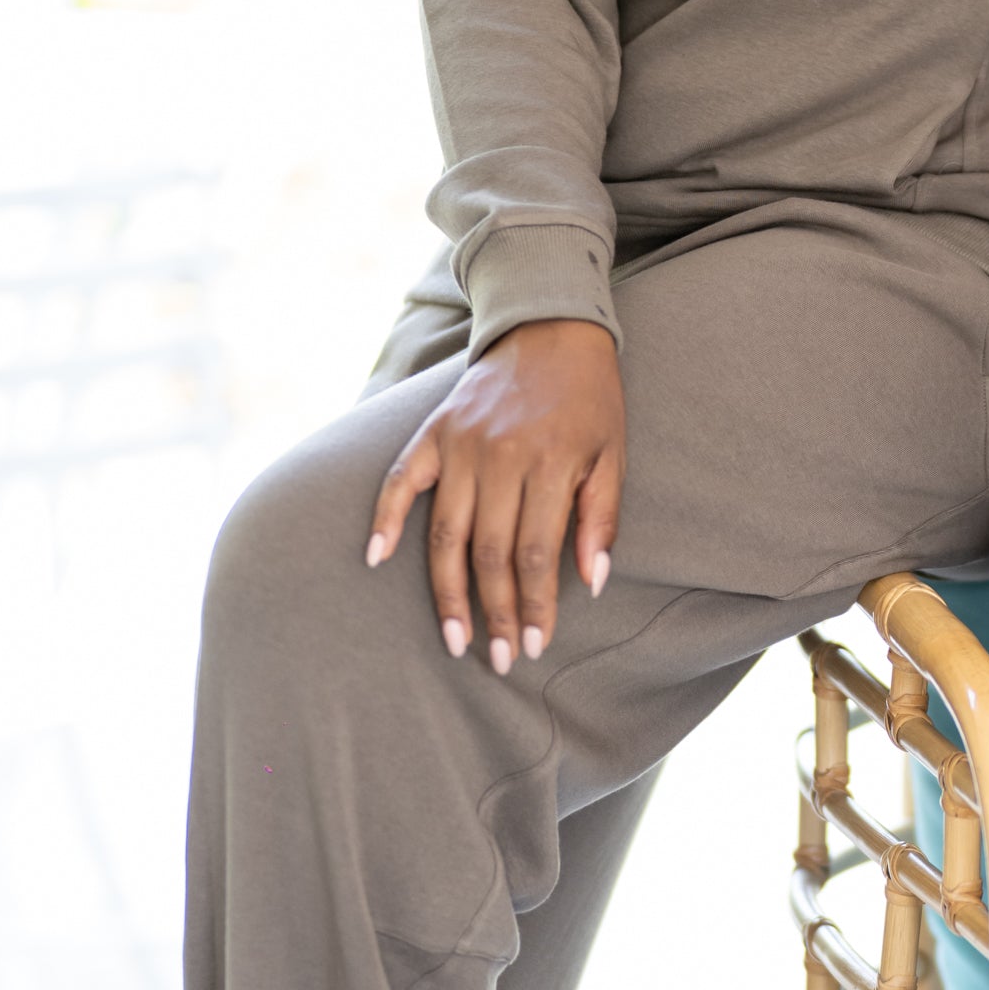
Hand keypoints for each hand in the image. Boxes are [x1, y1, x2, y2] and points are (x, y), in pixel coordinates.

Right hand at [366, 318, 624, 672]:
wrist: (549, 330)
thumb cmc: (590, 401)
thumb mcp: (612, 454)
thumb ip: (601, 518)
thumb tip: (592, 582)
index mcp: (549, 463)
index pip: (536, 553)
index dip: (534, 604)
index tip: (533, 645)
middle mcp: (498, 456)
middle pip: (489, 552)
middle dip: (495, 612)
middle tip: (497, 659)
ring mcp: (459, 444)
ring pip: (446, 532)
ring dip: (447, 591)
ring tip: (456, 638)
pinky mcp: (432, 432)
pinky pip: (399, 481)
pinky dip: (384, 519)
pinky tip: (376, 560)